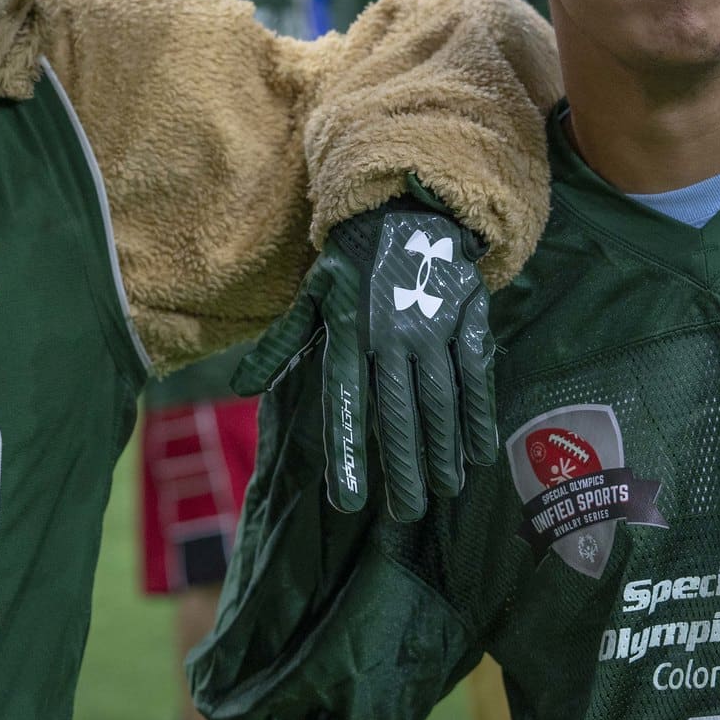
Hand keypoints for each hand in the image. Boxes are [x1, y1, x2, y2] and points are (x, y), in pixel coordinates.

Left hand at [232, 190, 495, 520]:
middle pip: (398, 413)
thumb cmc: (353, 261)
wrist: (408, 206)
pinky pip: (475, 374)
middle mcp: (390, 334)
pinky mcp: (468, 317)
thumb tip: (239, 385)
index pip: (345, 404)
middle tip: (408, 513)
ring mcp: (433, 326)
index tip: (349, 502)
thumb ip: (281, 343)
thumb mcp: (311, 294)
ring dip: (444, 450)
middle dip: (405, 468)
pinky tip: (480, 453)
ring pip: (440, 399)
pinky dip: (478, 415)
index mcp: (348, 332)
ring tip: (445, 490)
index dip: (347, 454)